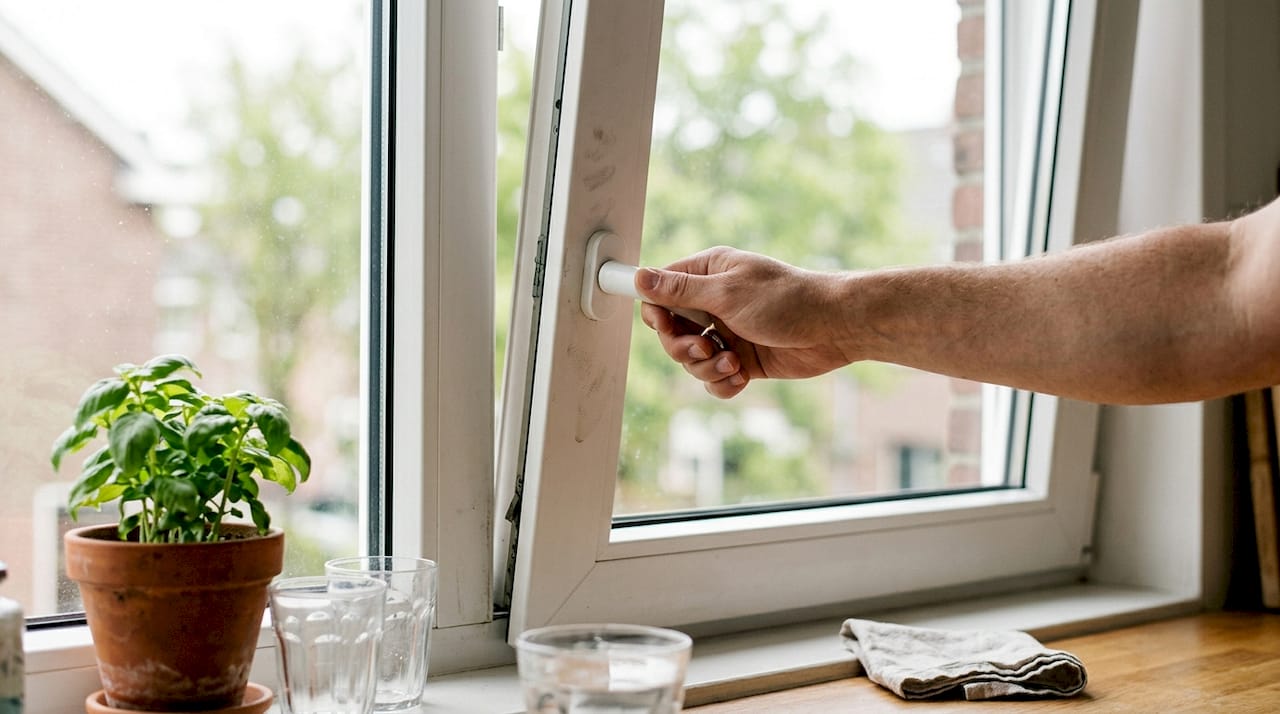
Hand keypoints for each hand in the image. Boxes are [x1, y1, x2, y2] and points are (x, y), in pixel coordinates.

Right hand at [634, 246, 853, 398]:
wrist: (836, 328)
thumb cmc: (788, 300)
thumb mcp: (727, 293)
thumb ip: (680, 291)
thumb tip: (639, 277)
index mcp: (708, 274)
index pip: (662, 292)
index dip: (657, 312)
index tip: (664, 325)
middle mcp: (714, 303)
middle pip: (671, 333)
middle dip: (683, 348)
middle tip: (705, 348)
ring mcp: (728, 333)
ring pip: (691, 360)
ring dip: (705, 368)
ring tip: (732, 365)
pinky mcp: (743, 360)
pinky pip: (714, 379)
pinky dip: (722, 383)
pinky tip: (741, 378)